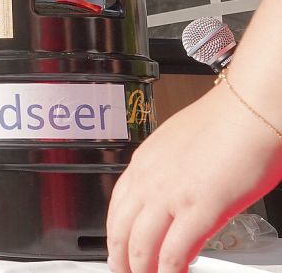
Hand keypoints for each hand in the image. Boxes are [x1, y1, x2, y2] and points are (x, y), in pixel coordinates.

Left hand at [106, 83, 281, 272]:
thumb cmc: (226, 122)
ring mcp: (172, 195)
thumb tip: (169, 198)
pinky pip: (174, 252)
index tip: (117, 249)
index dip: (114, 235)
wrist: (251, 108)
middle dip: (119, 260)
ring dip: (141, 269)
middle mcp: (150, 179)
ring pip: (140, 246)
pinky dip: (169, 271)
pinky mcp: (201, 209)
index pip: (115, 207)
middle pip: (119, 230)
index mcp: (143, 163)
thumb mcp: (179, 146)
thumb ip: (167, 173)